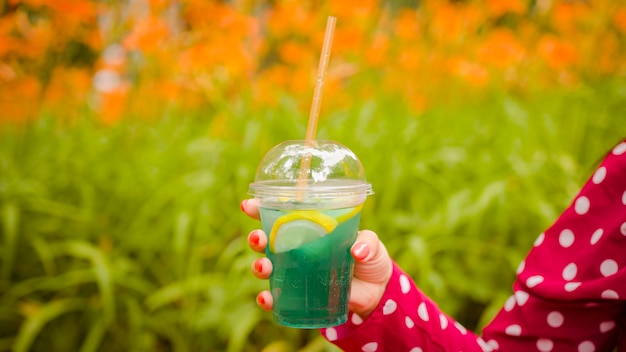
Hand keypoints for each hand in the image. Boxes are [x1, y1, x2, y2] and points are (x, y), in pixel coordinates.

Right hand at [240, 198, 392, 318]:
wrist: (377, 290)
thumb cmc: (369, 257)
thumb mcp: (372, 245)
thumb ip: (366, 243)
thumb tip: (357, 251)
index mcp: (309, 227)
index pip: (280, 214)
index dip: (260, 208)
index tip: (249, 204)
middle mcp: (296, 248)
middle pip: (266, 240)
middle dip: (256, 238)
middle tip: (258, 238)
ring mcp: (296, 272)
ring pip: (267, 267)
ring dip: (258, 267)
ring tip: (263, 267)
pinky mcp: (299, 294)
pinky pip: (277, 298)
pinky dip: (267, 299)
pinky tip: (266, 298)